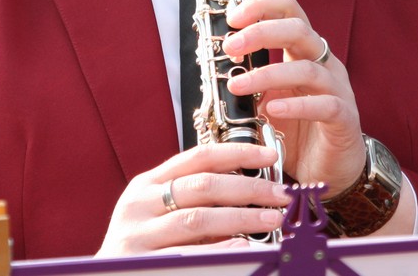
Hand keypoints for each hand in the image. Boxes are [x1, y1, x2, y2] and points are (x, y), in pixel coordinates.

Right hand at [97, 143, 289, 256]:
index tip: (270, 155)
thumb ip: (193, 200)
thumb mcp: (158, 215)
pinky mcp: (140, 263)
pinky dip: (220, 250)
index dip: (237, 153)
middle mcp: (139, 205)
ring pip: (197, 219)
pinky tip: (244, 248)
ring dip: (241, 218)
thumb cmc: (141, 249)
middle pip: (202, 186)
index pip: (197, 158)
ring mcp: (137, 236)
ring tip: (272, 220)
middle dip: (248, 188)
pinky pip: (187, 256)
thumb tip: (249, 188)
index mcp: (146, 185)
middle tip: (280, 194)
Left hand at [220, 0, 366, 197]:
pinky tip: (273, 110)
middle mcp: (324, 65)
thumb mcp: (266, 101)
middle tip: (230, 47)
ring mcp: (337, 90)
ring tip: (238, 86)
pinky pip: (324, 105)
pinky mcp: (344, 119)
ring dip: (268, 75)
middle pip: (298, 30)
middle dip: (261, 33)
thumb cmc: (296, 132)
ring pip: (307, 69)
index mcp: (304, 53)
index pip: (289, 11)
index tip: (232, 17)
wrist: (330, 171)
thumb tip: (213, 67)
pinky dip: (297, 106)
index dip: (262, 7)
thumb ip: (248, 82)